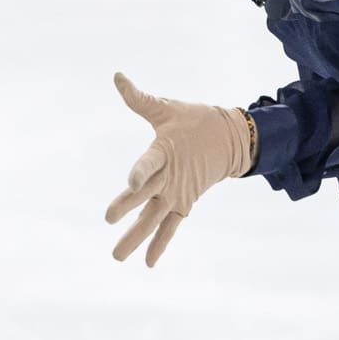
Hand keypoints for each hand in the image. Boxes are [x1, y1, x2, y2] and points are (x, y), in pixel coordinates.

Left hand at [105, 71, 251, 266]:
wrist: (230, 140)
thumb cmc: (193, 120)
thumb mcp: (166, 107)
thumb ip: (139, 98)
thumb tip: (117, 76)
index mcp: (165, 151)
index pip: (150, 163)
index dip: (140, 171)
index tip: (130, 182)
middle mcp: (171, 177)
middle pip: (146, 196)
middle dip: (128, 209)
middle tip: (108, 222)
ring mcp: (178, 193)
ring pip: (154, 219)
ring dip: (136, 238)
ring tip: (117, 257)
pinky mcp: (184, 203)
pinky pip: (170, 227)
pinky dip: (160, 244)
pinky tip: (147, 263)